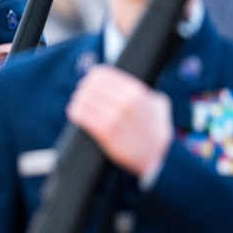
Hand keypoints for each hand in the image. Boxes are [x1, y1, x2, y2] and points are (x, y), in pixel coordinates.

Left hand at [66, 65, 172, 180]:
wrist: (156, 156)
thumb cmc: (156, 131)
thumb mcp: (158, 106)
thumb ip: (148, 93)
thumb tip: (136, 86)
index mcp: (136, 92)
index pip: (104, 75)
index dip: (92, 77)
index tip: (88, 81)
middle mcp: (125, 102)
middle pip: (91, 86)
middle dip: (83, 89)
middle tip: (80, 93)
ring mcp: (115, 117)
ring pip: (85, 100)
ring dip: (78, 101)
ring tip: (76, 103)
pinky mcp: (106, 132)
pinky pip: (83, 116)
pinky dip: (75, 112)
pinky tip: (74, 113)